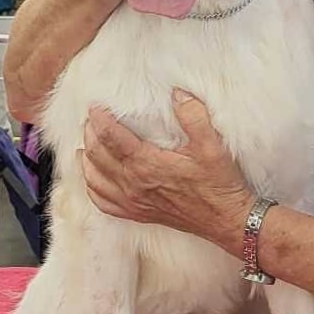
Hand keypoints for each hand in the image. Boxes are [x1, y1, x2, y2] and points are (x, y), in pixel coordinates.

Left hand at [82, 93, 253, 248]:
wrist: (226, 219)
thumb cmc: (219, 184)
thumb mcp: (211, 145)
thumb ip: (193, 116)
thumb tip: (177, 94)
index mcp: (148, 165)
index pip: (111, 137)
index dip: (99, 119)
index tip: (96, 106)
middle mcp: (134, 185)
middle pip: (98, 155)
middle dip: (90, 134)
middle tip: (91, 119)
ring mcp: (133, 202)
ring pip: (94, 179)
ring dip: (87, 159)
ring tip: (87, 142)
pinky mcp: (138, 214)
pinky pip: (103, 203)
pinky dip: (93, 188)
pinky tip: (93, 177)